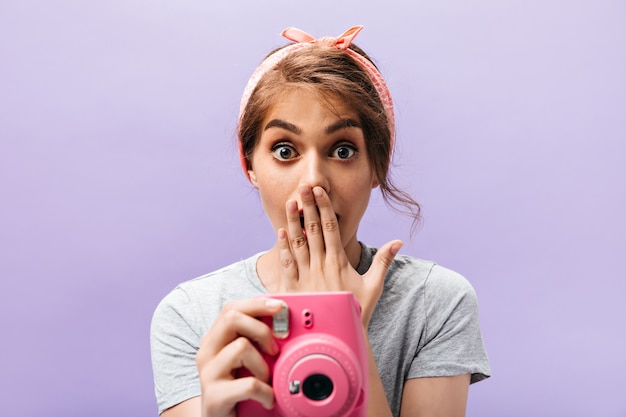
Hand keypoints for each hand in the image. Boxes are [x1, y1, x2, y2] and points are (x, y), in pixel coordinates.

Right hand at [195, 298, 283, 416]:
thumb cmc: (237, 389)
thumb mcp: (246, 360)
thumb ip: (256, 341)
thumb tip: (283, 323)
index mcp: (214, 340)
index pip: (231, 308)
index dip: (256, 304)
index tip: (279, 307)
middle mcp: (207, 352)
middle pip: (231, 318)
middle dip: (261, 329)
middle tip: (273, 350)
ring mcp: (208, 374)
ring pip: (241, 347)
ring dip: (263, 365)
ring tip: (265, 380)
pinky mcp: (214, 397)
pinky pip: (248, 384)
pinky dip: (265, 391)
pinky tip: (267, 398)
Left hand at [275, 184, 402, 327]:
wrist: (338, 337)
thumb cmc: (357, 310)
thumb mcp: (373, 286)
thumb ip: (383, 262)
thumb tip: (398, 241)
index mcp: (339, 262)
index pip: (331, 228)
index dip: (325, 208)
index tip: (320, 191)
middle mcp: (321, 266)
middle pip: (313, 230)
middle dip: (308, 207)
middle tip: (303, 186)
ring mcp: (306, 277)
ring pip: (298, 243)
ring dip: (293, 222)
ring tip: (291, 203)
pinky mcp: (294, 288)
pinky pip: (287, 264)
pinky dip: (284, 247)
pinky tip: (281, 232)